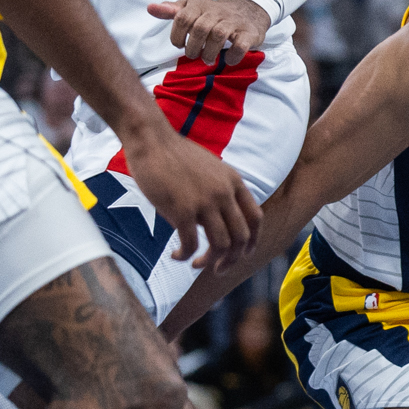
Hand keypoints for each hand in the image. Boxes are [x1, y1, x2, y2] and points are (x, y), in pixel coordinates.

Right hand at [121, 123, 259, 268]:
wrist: (151, 139)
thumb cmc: (175, 155)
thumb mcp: (211, 169)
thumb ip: (220, 192)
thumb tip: (216, 221)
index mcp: (235, 183)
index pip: (256, 219)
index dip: (252, 241)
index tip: (242, 254)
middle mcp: (225, 194)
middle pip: (242, 237)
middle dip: (233, 259)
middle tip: (218, 269)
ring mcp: (206, 202)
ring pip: (222, 245)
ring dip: (211, 262)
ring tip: (197, 264)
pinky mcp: (182, 210)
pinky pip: (191, 244)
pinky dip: (186, 256)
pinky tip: (177, 256)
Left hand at [148, 0, 271, 67]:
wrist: (248, 11)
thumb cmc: (213, 14)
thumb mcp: (192, 9)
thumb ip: (171, 11)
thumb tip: (150, 8)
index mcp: (199, 4)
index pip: (182, 18)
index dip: (177, 35)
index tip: (179, 45)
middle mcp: (217, 11)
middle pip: (199, 28)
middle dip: (193, 47)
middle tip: (193, 55)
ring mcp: (234, 22)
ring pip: (218, 35)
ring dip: (209, 53)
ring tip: (207, 60)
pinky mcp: (249, 33)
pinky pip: (240, 45)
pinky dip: (232, 56)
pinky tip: (228, 61)